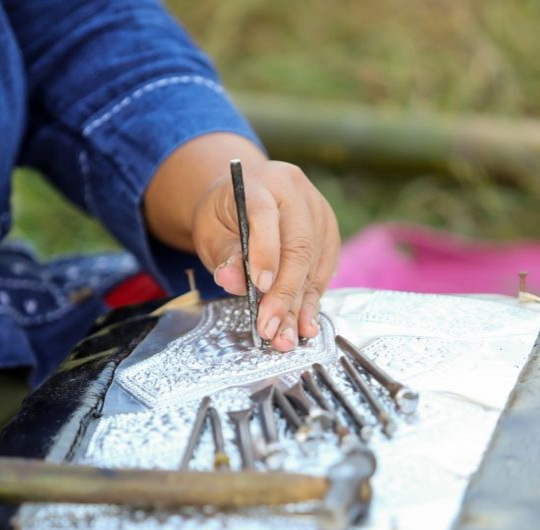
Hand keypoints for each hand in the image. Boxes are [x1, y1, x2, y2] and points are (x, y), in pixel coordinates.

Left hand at [145, 134, 339, 351]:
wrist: (243, 198)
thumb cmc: (223, 216)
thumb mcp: (210, 233)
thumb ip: (224, 255)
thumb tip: (233, 281)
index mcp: (261, 182)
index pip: (265, 215)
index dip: (265, 252)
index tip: (260, 288)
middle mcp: (296, 191)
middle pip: (299, 245)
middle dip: (285, 293)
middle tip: (271, 328)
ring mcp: (319, 210)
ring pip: (315, 262)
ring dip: (301, 305)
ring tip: (287, 337)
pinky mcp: (329, 231)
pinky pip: (325, 268)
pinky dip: (313, 299)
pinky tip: (304, 323)